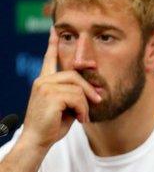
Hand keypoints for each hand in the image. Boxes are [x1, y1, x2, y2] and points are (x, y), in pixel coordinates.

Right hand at [19, 27, 101, 151]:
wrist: (37, 141)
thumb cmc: (52, 126)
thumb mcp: (67, 107)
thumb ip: (76, 95)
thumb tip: (97, 91)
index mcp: (44, 82)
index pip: (49, 59)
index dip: (53, 44)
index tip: (55, 31)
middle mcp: (43, 81)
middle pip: (75, 75)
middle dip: (90, 88)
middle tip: (99, 101)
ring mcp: (45, 87)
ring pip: (78, 88)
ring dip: (86, 104)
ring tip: (83, 116)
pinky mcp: (50, 95)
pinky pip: (77, 97)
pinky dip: (83, 110)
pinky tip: (80, 119)